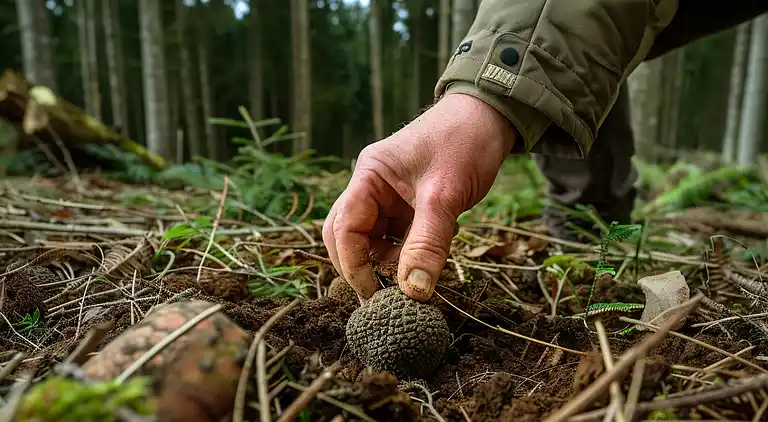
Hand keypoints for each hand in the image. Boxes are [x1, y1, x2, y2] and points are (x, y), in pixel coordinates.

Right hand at [323, 93, 516, 301]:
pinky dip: (409, 253)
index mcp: (369, 176)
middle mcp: (372, 186)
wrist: (492, 116)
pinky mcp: (409, 205)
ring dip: (389, 262)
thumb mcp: (445, 195)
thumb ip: (428, 243)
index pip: (343, 227)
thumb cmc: (464, 142)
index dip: (353, 264)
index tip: (374, 292)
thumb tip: (414, 291)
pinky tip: (428, 257)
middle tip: (383, 297)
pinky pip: (398, 237)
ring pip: (374, 240)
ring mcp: (390, 196)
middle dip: (362, 266)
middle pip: (348, 235)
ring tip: (414, 274)